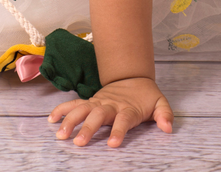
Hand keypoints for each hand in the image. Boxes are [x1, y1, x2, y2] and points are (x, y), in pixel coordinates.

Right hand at [49, 76, 173, 147]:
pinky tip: (52, 119)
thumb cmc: (146, 96)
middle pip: (98, 115)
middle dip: (88, 128)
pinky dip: (63, 110)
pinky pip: (74, 104)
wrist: (133, 76)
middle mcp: (111, 105)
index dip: (119, 131)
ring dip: (70, 120)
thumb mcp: (160, 103)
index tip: (113, 144)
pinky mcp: (90, 101)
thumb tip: (168, 128)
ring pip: (83, 109)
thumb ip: (165, 115)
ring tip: (61, 135)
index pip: (124, 120)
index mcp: (128, 108)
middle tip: (79, 143)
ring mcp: (99, 102)